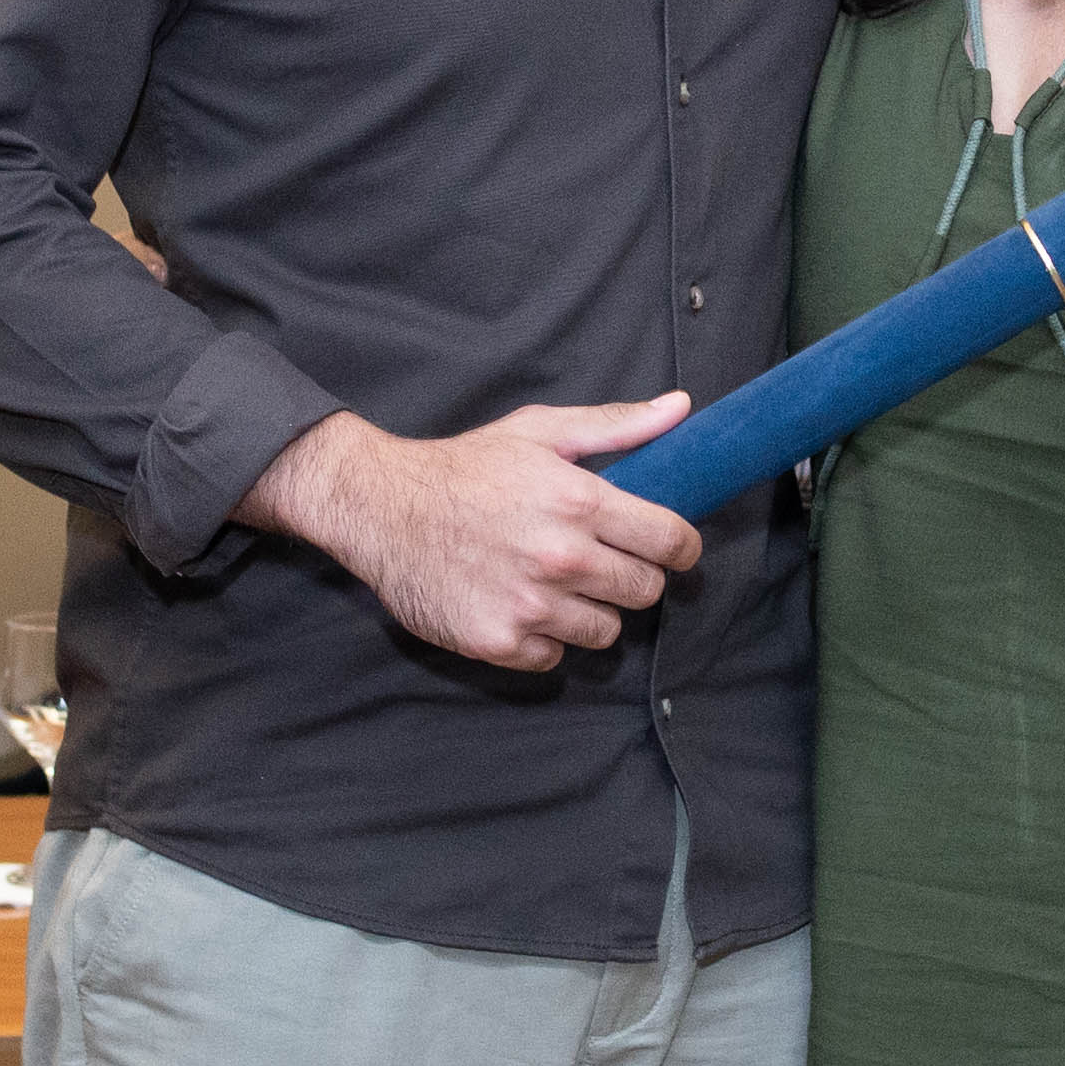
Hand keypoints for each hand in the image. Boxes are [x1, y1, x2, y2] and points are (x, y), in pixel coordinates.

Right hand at [249, 398, 700, 671]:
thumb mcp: (539, 431)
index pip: (670, 541)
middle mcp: (560, 557)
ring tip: (556, 583)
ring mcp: (530, 605)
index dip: (682, 548)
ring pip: (605, 631)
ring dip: (590, 611)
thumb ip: (616, 426)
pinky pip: (555, 657)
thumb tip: (682, 408)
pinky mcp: (499, 642)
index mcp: (578, 501)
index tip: (673, 549)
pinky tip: (520, 605)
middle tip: (603, 562)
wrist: (382, 509)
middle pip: (645, 591)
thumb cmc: (465, 467)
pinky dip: (544, 638)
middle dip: (634, 577)